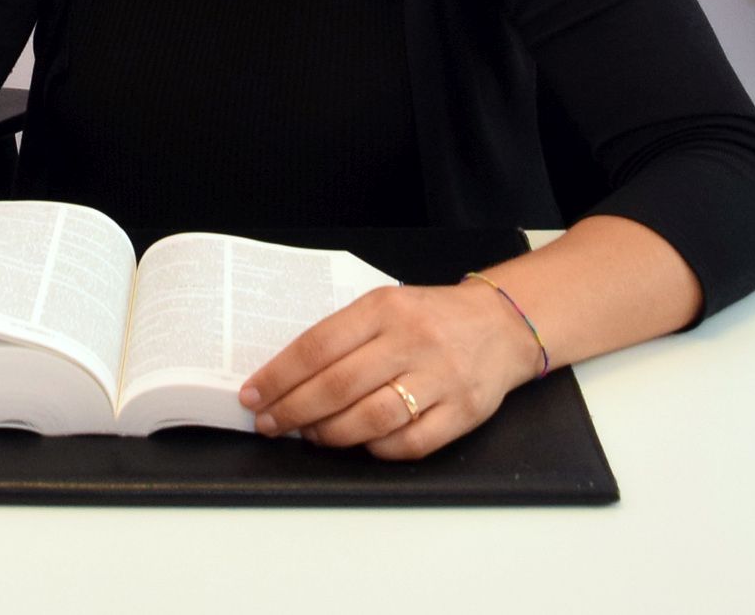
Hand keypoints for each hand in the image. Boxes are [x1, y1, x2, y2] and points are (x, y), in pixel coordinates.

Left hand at [238, 279, 543, 459]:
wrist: (501, 325)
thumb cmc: (431, 317)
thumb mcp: (387, 306)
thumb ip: (345, 334)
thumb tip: (288, 375)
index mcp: (386, 308)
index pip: (319, 344)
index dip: (279, 375)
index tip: (253, 394)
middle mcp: (413, 340)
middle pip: (339, 384)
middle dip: (293, 410)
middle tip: (269, 422)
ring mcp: (441, 378)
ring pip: (371, 418)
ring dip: (330, 433)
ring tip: (308, 434)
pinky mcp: (464, 412)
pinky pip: (410, 443)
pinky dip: (376, 449)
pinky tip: (358, 444)